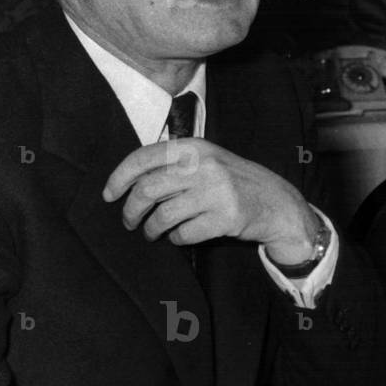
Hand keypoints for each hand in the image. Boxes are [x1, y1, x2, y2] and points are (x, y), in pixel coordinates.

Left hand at [102, 138, 319, 263]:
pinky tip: (181, 236)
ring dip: (151, 229)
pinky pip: (184, 234)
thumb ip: (175, 163)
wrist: (276, 202)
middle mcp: (204, 165)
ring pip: (163, 216)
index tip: (109, 194)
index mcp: (195, 147)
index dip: (119, 177)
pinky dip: (176, 239)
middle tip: (129, 221)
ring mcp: (216, 191)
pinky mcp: (225, 217)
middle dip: (131, 210)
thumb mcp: (207, 160)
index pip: (144, 157)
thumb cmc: (234, 181)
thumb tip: (129, 180)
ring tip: (152, 233)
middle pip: (147, 189)